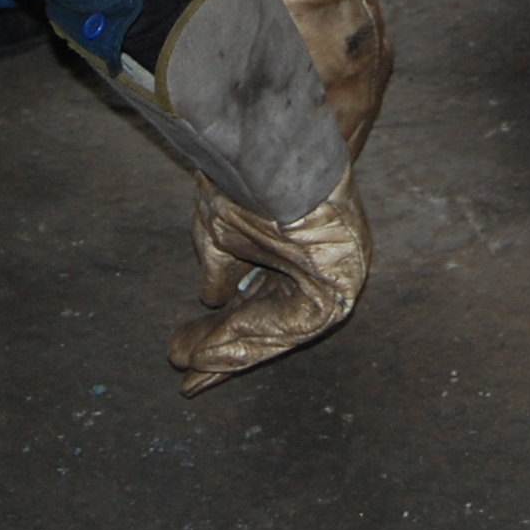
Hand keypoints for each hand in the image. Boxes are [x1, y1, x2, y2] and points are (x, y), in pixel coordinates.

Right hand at [167, 171, 367, 395]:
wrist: (279, 149)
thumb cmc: (251, 183)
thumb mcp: (223, 235)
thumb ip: (222, 272)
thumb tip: (211, 300)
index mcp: (285, 256)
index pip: (252, 306)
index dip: (220, 334)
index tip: (187, 358)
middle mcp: (310, 270)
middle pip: (265, 325)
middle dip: (224, 353)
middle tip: (189, 380)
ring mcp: (328, 277)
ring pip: (279, 331)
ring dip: (233, 351)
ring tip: (193, 368)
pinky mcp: (342, 281)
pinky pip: (297, 323)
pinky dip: (254, 338)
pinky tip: (216, 351)